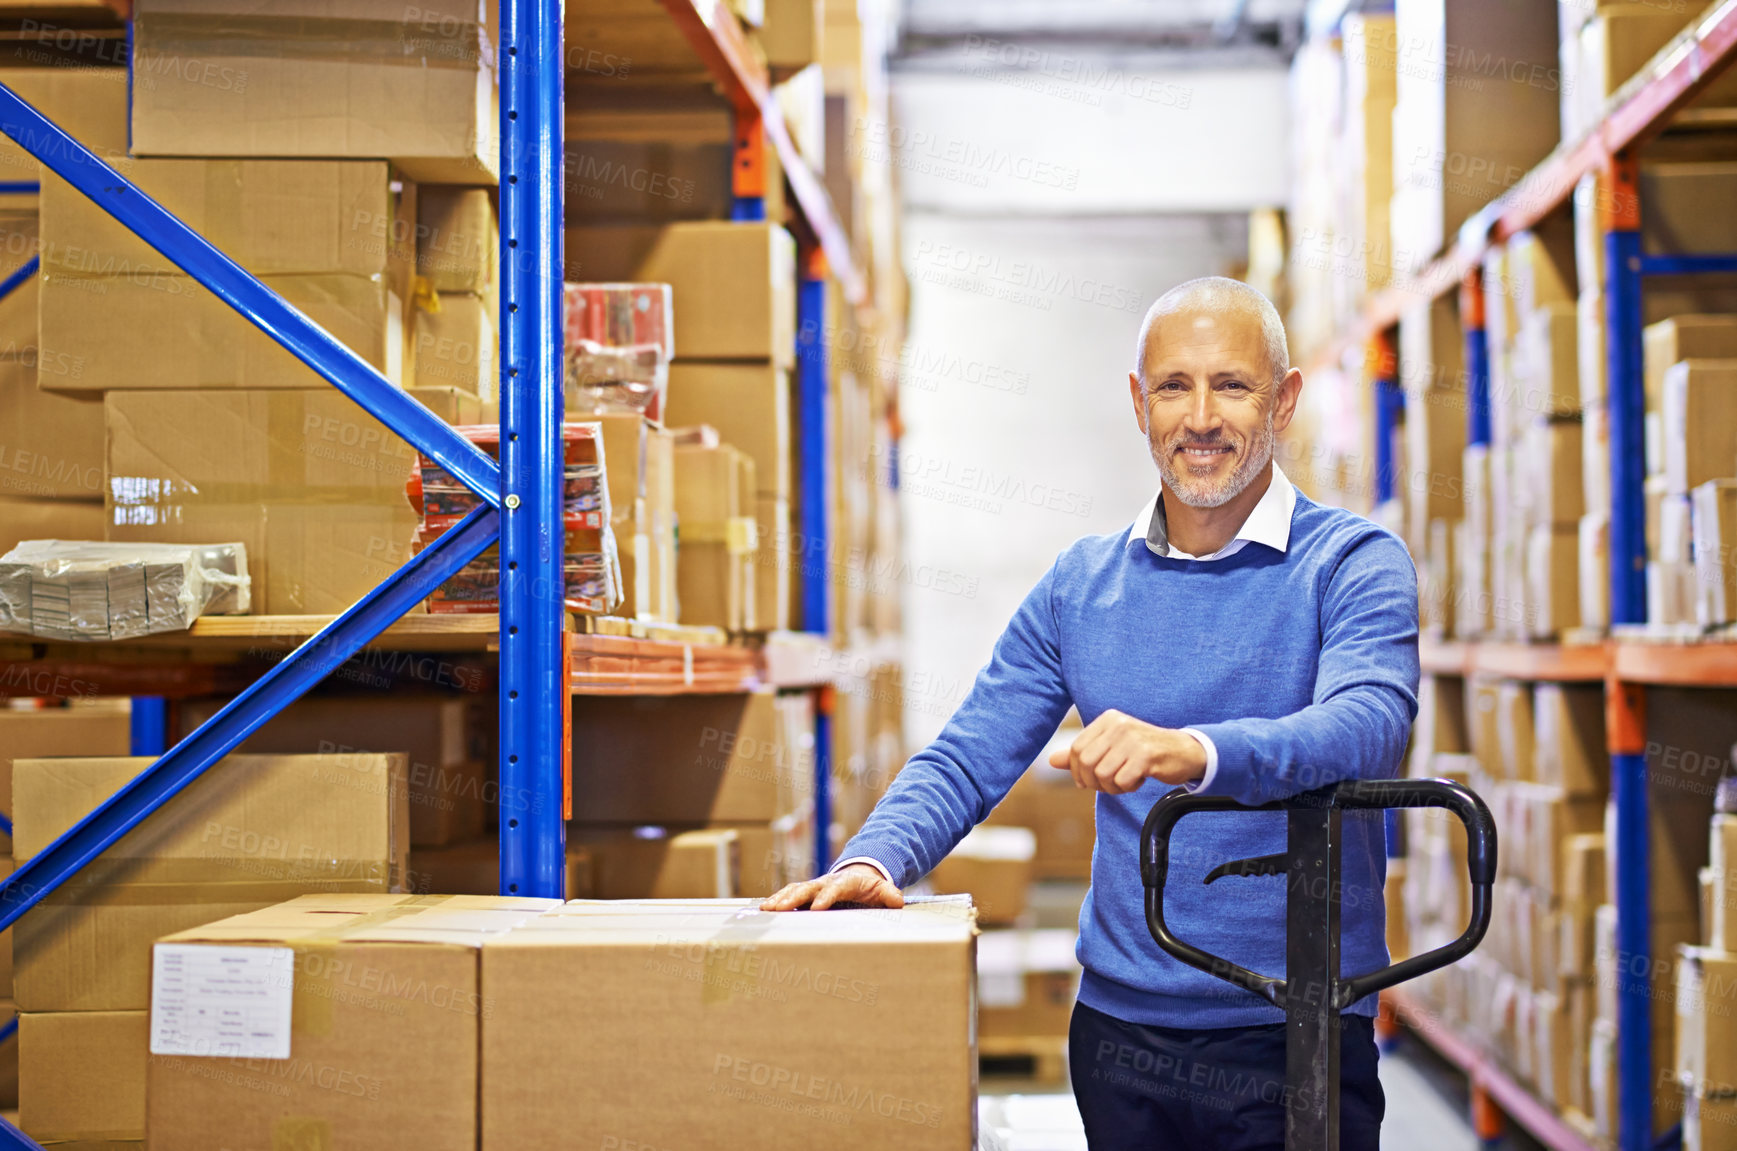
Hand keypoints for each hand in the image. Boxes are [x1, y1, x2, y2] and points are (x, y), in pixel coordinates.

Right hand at [760, 863, 904, 910]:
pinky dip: (776, 901)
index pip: (834, 889)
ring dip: (780, 899)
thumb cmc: (869, 888)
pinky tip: (764, 911)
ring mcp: (814, 887)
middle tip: (780, 909)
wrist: (859, 876)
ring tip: (766, 910)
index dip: (825, 898)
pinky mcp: (806, 893)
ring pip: (794, 890)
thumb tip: (897, 901)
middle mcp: (825, 883)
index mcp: (844, 883)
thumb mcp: (882, 890)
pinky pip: (789, 895)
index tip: (816, 909)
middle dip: (793, 898)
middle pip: (807, 888)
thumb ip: (889, 895)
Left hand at [1047, 709, 1207, 793]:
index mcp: (1108, 720)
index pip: (1076, 749)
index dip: (1077, 771)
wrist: (1184, 751)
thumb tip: (1052, 760)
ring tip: (1126, 780)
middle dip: (1093, 782)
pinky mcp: (1146, 755)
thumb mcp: (1111, 748)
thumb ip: (1082, 753)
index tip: (1088, 781)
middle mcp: (1118, 725)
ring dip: (1112, 786)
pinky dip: (1128, 787)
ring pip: (1103, 774)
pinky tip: (1139, 780)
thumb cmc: (1144, 752)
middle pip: (1086, 763)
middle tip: (1109, 784)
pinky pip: (1122, 781)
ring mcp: (1133, 739)